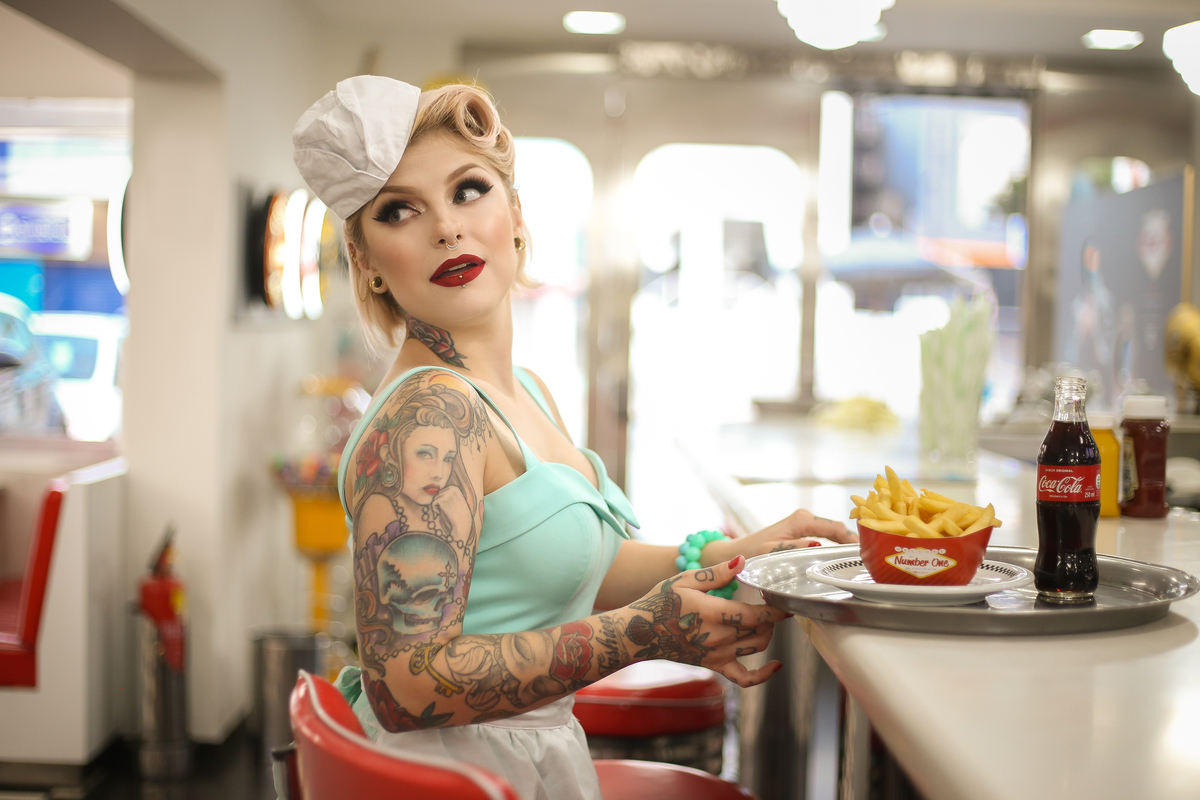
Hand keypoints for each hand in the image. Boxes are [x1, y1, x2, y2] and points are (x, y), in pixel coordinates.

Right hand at [623, 556, 787, 687]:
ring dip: (766, 633)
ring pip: (757, 646)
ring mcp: (719, 655)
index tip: (787, 599)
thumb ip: (716, 573)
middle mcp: (720, 638)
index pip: (757, 615)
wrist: (641, 634)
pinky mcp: (715, 666)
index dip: (776, 609)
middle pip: (761, 630)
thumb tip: (742, 561)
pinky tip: (776, 666)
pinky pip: (745, 678)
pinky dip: (764, 675)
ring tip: (762, 619)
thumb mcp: (686, 580)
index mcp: (714, 614)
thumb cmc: (661, 602)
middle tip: (770, 602)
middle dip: (771, 617)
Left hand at [707, 509, 856, 563]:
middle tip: (871, 560)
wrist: (738, 552)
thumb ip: (794, 548)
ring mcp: (805, 523)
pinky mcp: (803, 529)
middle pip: (838, 529)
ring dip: (847, 543)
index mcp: (801, 521)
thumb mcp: (772, 552)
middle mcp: (805, 518)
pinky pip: (828, 535)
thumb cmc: (752, 553)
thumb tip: (817, 545)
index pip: (834, 528)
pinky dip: (838, 544)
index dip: (852, 539)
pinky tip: (846, 557)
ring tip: (863, 561)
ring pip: (834, 532)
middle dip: (854, 541)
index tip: (867, 552)